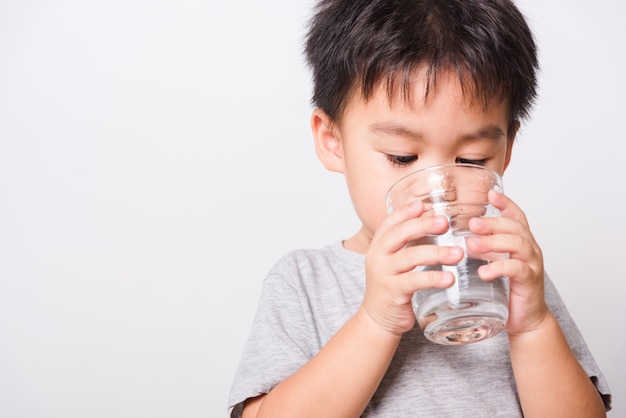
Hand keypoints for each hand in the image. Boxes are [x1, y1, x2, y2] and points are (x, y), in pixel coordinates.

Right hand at [361, 201, 463, 335]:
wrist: (378, 319)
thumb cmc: (392, 287)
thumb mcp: (394, 262)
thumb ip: (408, 245)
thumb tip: (435, 223)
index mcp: (378, 246)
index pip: (389, 223)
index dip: (405, 212)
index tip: (423, 205)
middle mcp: (377, 257)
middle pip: (399, 234)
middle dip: (423, 225)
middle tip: (445, 222)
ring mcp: (383, 274)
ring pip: (410, 257)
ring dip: (436, 253)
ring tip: (458, 253)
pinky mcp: (393, 292)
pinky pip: (414, 281)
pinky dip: (433, 278)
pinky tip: (449, 278)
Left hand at [466, 189, 548, 334]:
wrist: (524, 319)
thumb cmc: (505, 289)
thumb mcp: (491, 263)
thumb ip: (479, 248)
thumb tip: (449, 235)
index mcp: (520, 241)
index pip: (516, 216)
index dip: (505, 203)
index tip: (490, 193)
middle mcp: (529, 249)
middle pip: (515, 227)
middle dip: (493, 223)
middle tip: (472, 223)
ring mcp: (531, 265)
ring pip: (517, 244)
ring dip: (493, 242)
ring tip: (472, 245)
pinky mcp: (530, 283)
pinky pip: (517, 270)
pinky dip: (499, 268)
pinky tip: (483, 272)